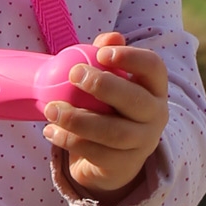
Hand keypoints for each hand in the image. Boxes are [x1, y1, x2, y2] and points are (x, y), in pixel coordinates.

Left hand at [43, 33, 167, 197]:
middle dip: (104, 86)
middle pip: (136, 101)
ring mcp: (142, 143)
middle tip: (74, 74)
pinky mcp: (124, 166)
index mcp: (154, 89)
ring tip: (51, 109)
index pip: (153, 67)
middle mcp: (155, 116)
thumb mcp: (107, 82)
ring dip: (78, 119)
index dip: (131, 58)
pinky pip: (97, 154)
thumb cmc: (107, 109)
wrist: (111, 159)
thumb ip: (106, 58)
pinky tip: (50, 131)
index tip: (101, 53)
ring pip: (114, 132)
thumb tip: (108, 38)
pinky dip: (70, 141)